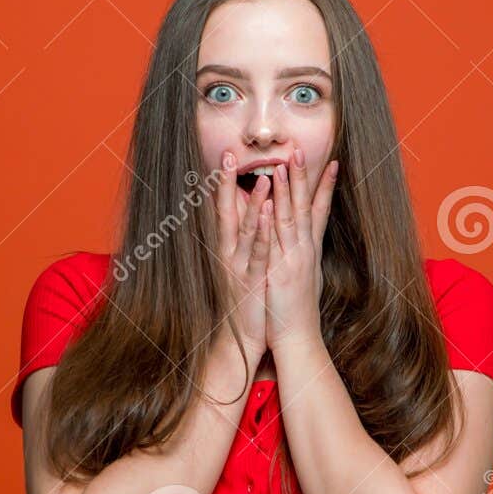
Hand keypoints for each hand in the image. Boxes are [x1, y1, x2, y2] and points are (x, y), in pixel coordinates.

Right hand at [214, 148, 271, 365]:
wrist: (242, 339)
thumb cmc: (246, 301)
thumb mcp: (243, 267)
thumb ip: (243, 242)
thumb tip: (248, 218)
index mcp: (230, 248)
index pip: (224, 209)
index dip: (224, 183)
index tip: (227, 156)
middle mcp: (230, 253)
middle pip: (226, 212)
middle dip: (226, 184)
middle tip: (228, 155)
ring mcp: (240, 266)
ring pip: (246, 229)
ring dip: (254, 203)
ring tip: (263, 178)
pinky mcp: (252, 281)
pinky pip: (258, 253)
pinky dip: (261, 233)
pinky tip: (267, 215)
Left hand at [263, 148, 337, 351]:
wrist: (299, 339)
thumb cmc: (298, 311)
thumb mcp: (303, 277)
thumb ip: (302, 257)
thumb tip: (305, 243)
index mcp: (309, 251)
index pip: (320, 212)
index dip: (325, 187)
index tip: (331, 164)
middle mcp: (304, 251)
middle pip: (307, 208)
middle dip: (304, 178)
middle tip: (301, 151)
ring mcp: (294, 261)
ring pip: (292, 219)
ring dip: (289, 192)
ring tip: (285, 166)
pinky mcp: (281, 273)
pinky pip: (275, 244)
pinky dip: (273, 223)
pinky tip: (270, 205)